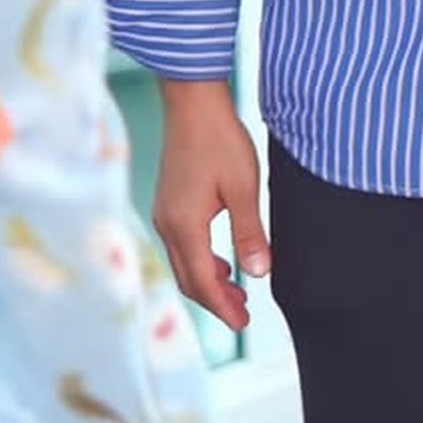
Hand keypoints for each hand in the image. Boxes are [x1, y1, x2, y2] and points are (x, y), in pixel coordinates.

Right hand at [153, 79, 270, 330]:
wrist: (193, 100)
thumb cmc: (220, 139)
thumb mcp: (243, 187)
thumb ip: (249, 233)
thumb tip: (258, 274)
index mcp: (185, 226)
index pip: (203, 282)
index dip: (223, 307)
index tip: (244, 322)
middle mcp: (167, 224)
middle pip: (188, 278)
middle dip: (215, 300)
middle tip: (243, 314)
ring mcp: (164, 212)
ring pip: (184, 262)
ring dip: (208, 280)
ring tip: (236, 290)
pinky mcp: (168, 200)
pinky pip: (182, 244)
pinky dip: (201, 260)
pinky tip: (221, 259)